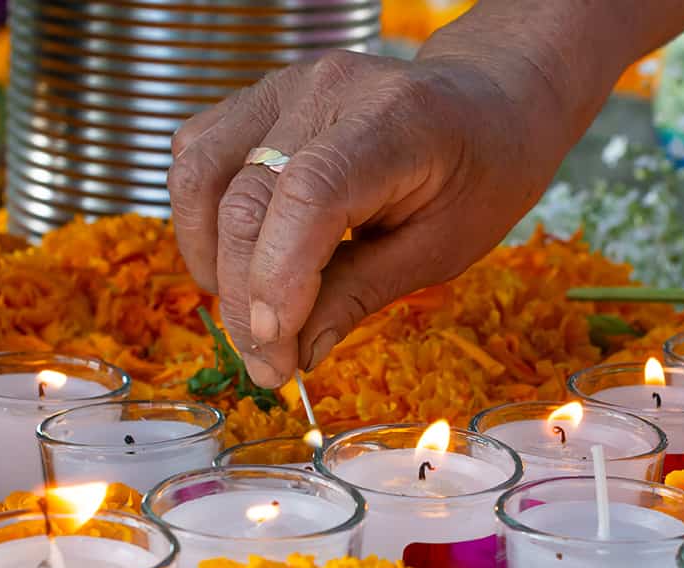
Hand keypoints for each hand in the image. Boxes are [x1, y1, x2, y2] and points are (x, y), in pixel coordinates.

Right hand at [167, 50, 572, 386]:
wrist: (485, 103)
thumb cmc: (480, 175)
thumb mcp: (443, 248)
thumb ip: (362, 293)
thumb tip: (297, 352)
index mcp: (396, 120)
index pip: (309, 193)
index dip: (278, 279)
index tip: (278, 351)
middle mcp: (328, 89)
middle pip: (246, 194)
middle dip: (245, 298)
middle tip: (269, 365)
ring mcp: (285, 85)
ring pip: (200, 173)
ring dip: (210, 260)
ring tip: (251, 314)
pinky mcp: (258, 97)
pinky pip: (198, 155)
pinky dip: (202, 219)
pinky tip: (239, 261)